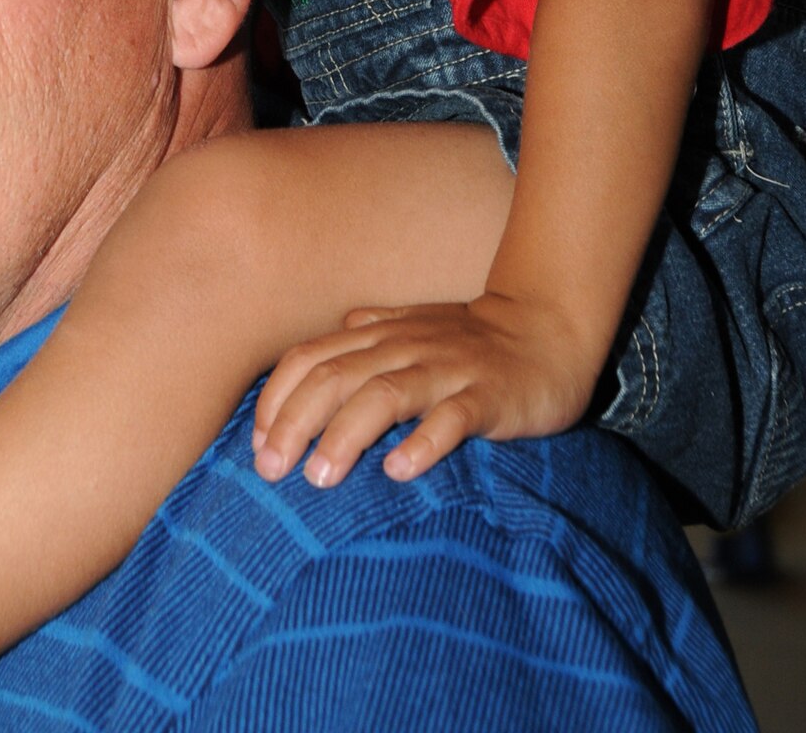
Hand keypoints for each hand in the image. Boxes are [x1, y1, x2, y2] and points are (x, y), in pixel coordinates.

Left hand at [252, 292, 597, 487]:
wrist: (547, 330)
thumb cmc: (469, 340)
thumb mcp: (408, 330)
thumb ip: (362, 337)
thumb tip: (316, 352)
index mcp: (379, 335)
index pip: (310, 359)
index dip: (277, 400)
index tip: (258, 446)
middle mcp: (404, 346)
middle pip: (335, 377)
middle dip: (295, 422)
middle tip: (271, 471)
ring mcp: (446, 370)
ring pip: (384, 394)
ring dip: (345, 434)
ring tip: (320, 477)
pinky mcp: (487, 396)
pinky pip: (452, 418)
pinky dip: (423, 442)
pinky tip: (399, 470)